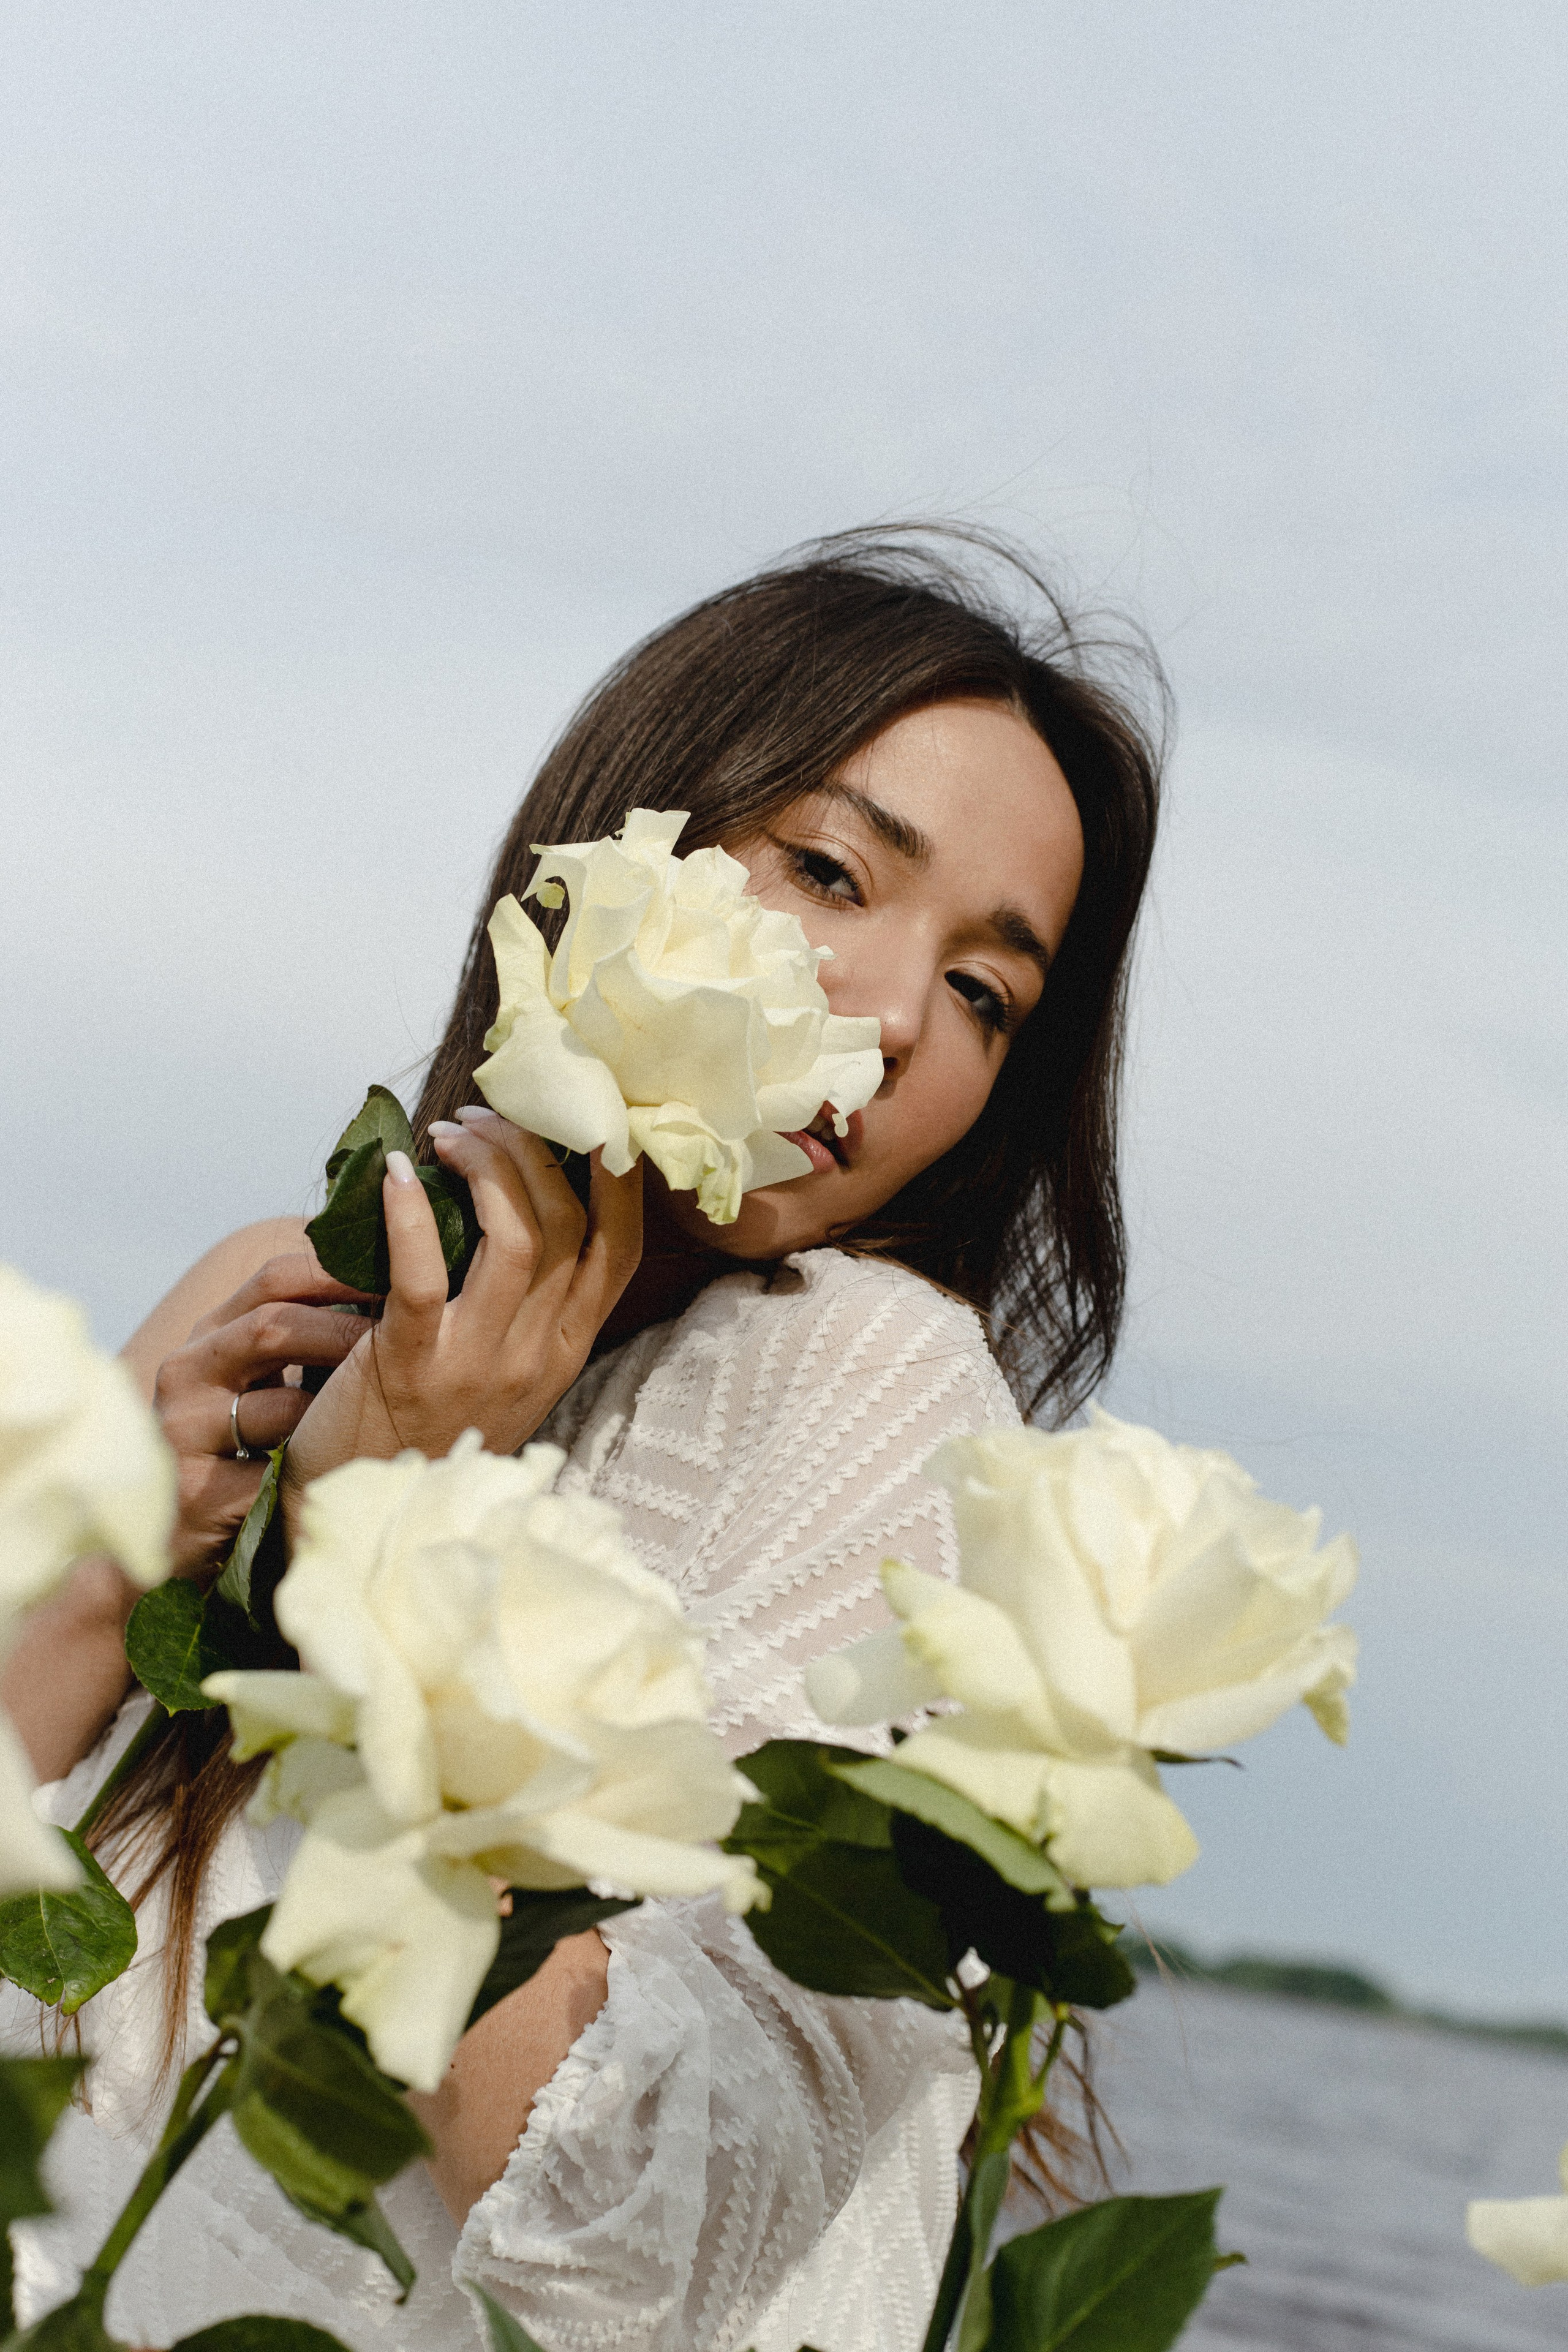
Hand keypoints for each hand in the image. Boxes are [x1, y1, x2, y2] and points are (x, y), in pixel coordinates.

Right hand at [151, 1255, 375, 1577]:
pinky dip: (311, 1475)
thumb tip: (394, 1290)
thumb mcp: (264, 1378)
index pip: (275, 1278)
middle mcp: (186, 1369)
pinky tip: (340, 1476)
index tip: (401, 1272)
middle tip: (402, 1344)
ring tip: (383, 1415)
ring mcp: (182, 1430)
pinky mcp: (192, 1489)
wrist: (178, 1529)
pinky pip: (270, 1474)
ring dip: (334, 1416)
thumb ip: (305, 1336)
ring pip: (276, 1407)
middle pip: (270, 1330)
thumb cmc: (243, 1444)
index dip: (339, 1272)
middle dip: (344, 1336)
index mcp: (212, 1332)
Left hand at [281, 1108, 641, 1506]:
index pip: (620, 1251)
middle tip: (486, 1117)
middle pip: (567, 1225)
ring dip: (486, 1166)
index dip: (619, 1179)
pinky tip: (397, 1173)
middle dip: (532, 1150)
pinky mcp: (411, 1368)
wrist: (364, 1511)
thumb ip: (517, 1300)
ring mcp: (478, 1364)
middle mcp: (536, 1356)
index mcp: (564, 1350)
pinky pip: (422, 1276)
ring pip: (516, 1238)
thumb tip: (510, 1192)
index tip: (592, 1121)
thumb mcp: (499, 1369)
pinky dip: (410, 1214)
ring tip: (448, 1133)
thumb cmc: (422, 1422)